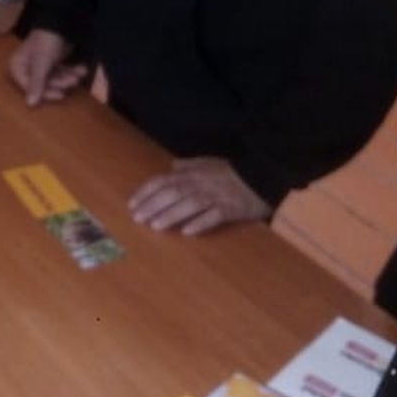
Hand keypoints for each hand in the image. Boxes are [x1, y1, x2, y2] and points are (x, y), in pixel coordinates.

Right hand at [8, 28, 87, 105]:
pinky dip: (71, 72)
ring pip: (54, 79)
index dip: (45, 92)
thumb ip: (36, 84)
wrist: (62, 21)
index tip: (60, 94)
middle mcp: (26, 67)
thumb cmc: (46, 42)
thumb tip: (30, 105)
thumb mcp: (41, 63)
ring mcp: (40, 66)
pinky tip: (82, 69)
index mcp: (17, 66)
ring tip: (79, 74)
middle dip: (61, 82)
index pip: (28, 87)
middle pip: (43, 84)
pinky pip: (60, 72)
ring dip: (68, 78)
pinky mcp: (52, 63)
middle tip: (73, 81)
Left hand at [128, 157, 269, 235]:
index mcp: (193, 173)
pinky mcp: (230, 209)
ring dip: (171, 215)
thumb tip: (172, 167)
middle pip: (173, 193)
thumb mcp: (210, 163)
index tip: (132, 204)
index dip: (146, 192)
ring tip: (155, 226)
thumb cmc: (233, 172)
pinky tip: (187, 232)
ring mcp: (216, 196)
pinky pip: (214, 216)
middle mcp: (201, 183)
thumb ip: (190, 166)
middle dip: (153, 205)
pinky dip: (200, 223)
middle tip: (138, 218)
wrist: (263, 175)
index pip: (163, 181)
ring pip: (190, 205)